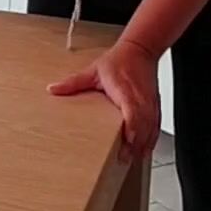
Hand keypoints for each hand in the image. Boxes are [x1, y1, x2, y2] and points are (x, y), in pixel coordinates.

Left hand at [48, 38, 161, 160]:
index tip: (127, 142)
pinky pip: (156, 126)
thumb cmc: (120, 60)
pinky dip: (151, 139)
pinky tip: (145, 150)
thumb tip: (54, 89)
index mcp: (126, 92)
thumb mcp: (93, 71)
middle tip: (125, 159)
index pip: (133, 113)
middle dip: (136, 144)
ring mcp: (150, 104)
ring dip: (144, 145)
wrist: (140, 50)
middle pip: (144, 126)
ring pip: (152, 129)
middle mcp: (141, 100)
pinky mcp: (154, 106)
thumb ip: (74, 82)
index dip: (132, 129)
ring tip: (134, 160)